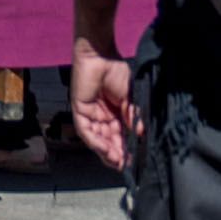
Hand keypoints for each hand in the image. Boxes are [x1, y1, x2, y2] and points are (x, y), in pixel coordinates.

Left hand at [69, 51, 136, 166]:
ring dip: (107, 152)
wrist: (101, 54)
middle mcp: (101, 117)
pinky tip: (105, 150)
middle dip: (117, 154)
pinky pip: (86, 131)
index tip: (135, 159)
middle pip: (108, 141)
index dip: (127, 148)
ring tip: (118, 162)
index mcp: (114, 114)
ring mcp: (89, 114)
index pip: (120, 136)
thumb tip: (141, 134)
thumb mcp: (130, 98)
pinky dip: (95, 141)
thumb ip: (133, 116)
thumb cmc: (116, 71)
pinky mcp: (79, 110)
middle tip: (126, 165)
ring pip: (97, 139)